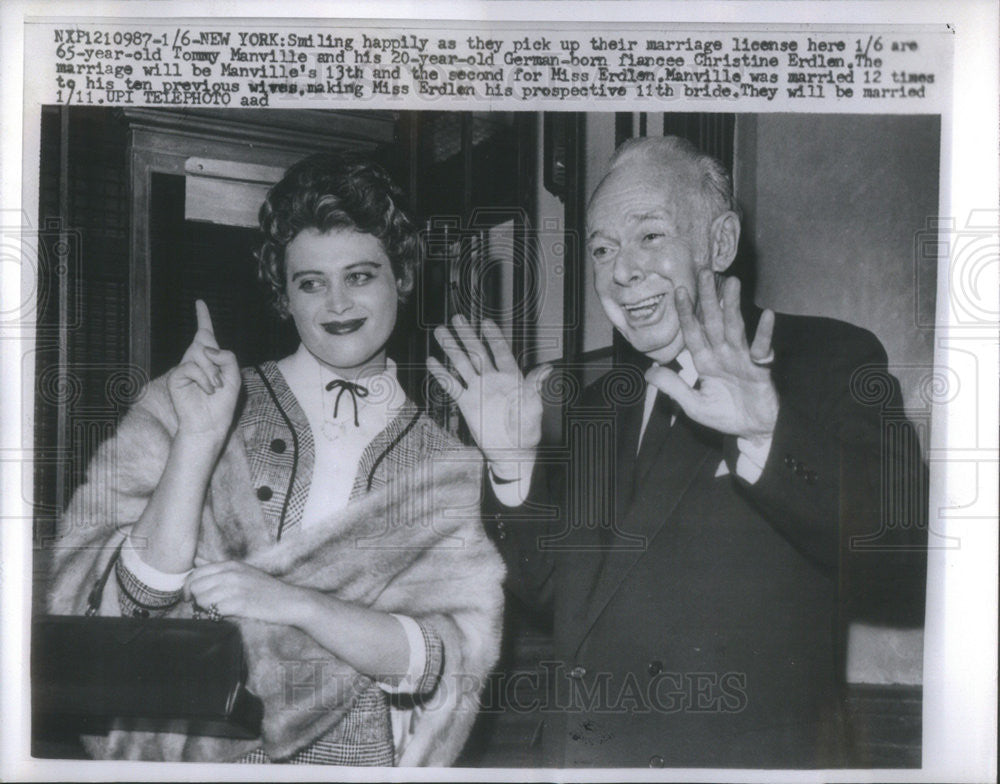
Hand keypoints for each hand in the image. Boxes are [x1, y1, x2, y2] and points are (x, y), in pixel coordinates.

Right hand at [167, 300, 240, 445]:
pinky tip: (207, 390)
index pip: (205, 334)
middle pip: (206, 341)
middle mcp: (195, 359)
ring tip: (213, 389)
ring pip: (201, 354)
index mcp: (210, 359)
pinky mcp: (176, 377)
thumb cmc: (222, 403)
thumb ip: (228, 358)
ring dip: (213, 373)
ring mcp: (184, 367)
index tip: (199, 302)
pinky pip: (191, 366)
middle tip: (217, 385)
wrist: (210, 424)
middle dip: (216, 361)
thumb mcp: (234, 377)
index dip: (203, 317)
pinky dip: (204, 379)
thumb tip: (206, 348)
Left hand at [185, 561, 306, 625]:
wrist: (289, 601)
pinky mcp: (239, 604)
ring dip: (205, 608)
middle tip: (206, 606)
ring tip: (216, 611)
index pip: (196, 572)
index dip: (190, 586)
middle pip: (196, 586)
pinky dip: (215, 615)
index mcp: (230, 565)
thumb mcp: (243, 571)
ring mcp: (235, 588)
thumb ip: (218, 567)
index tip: (193, 597)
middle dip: (196, 598)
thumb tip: (197, 559)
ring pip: (202, 599)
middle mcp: (231, 573)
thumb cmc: (265, 588)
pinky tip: (224, 616)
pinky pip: (213, 610)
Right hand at [429, 316, 551, 474]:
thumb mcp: (534, 406)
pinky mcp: (467, 403)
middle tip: (457, 319)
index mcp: (511, 377)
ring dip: (451, 348)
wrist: (511, 451)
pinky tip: (432, 361)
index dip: (493, 336)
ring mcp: (478, 390)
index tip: (485, 321)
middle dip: (467, 335)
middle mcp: (493, 380)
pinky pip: (452, 386)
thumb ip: (535, 385)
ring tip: (440, 332)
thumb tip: (548, 368)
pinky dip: (442, 374)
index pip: (501, 351)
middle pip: (478, 352)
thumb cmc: (527, 430)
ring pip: (462, 364)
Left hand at [646, 271, 778, 442]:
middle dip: (709, 298)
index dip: (686, 313)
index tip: (679, 291)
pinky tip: (766, 316)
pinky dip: (764, 333)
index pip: (693, 333)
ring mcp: (742, 358)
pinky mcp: (761, 368)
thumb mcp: (694, 405)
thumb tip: (649, 373)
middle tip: (704, 272)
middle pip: (714, 322)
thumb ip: (674, 388)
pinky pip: (762, 348)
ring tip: (732, 283)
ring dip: (733, 306)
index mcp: (705, 361)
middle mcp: (723, 354)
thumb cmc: (725, 416)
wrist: (753, 431)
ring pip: (735, 328)